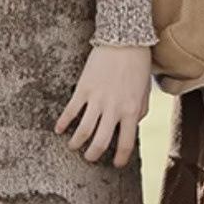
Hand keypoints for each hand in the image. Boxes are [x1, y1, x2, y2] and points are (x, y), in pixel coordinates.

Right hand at [55, 42, 152, 167]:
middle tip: (89, 158)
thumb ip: (139, 111)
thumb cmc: (137, 64)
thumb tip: (132, 126)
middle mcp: (114, 109)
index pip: (126, 143)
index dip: (120, 158)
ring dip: (76, 143)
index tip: (115, 164)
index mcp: (132, 111)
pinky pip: (71, 111)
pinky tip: (59, 129)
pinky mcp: (84, 88)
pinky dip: (63, 122)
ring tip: (73, 147)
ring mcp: (97, 100)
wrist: (124, 40)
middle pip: (100, 142)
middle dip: (93, 154)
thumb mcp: (144, 90)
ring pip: (83, 130)